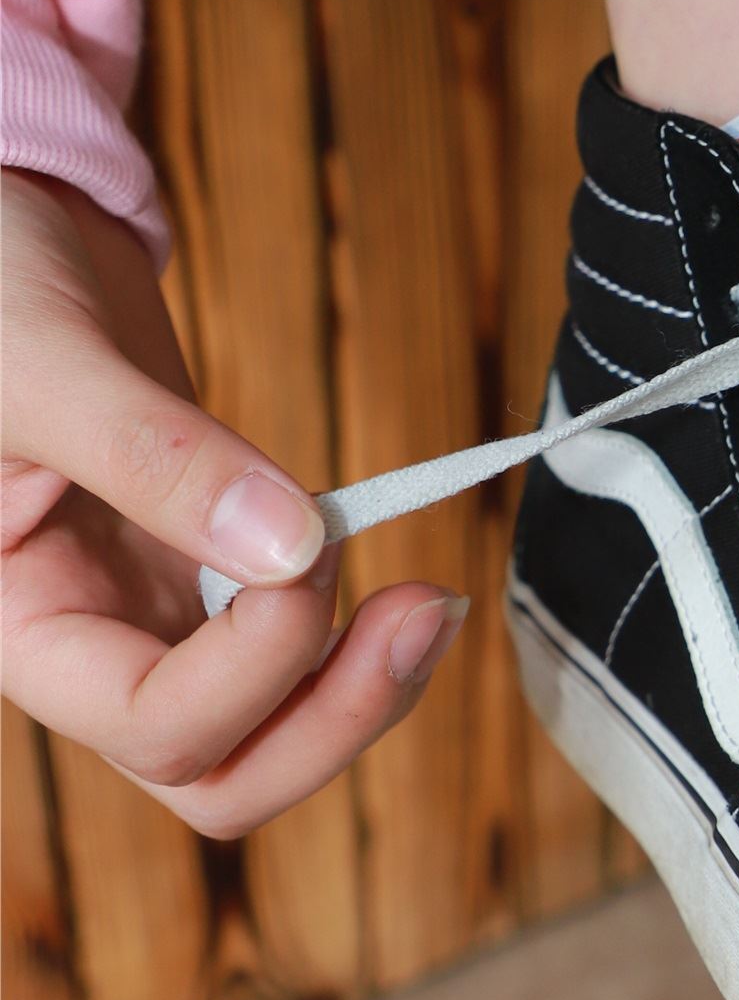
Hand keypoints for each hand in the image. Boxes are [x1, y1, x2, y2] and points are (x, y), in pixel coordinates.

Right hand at [1, 169, 463, 836]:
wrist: (5, 224)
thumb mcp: (37, 357)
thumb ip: (151, 453)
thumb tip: (290, 545)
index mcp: (15, 622)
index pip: (150, 722)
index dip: (252, 667)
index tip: (308, 551)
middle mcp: (83, 645)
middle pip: (220, 774)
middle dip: (333, 720)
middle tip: (425, 614)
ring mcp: (148, 617)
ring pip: (268, 735)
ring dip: (361, 692)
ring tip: (434, 604)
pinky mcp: (204, 577)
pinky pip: (288, 654)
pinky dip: (353, 640)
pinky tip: (402, 584)